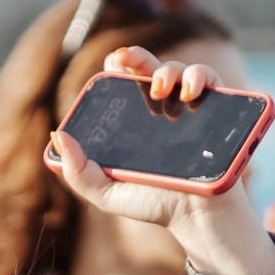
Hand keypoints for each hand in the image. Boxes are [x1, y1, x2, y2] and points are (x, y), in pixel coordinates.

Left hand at [41, 48, 274, 274]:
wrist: (197, 218)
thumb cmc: (155, 205)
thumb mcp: (108, 193)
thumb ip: (78, 172)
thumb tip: (57, 135)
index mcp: (137, 120)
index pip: (125, 80)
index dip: (120, 64)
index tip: (113, 62)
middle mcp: (163, 109)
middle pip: (151, 67)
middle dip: (139, 56)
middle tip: (130, 62)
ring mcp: (190, 108)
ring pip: (180, 70)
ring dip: (170, 69)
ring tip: (161, 89)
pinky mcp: (217, 112)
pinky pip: (211, 81)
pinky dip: (201, 77)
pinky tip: (190, 94)